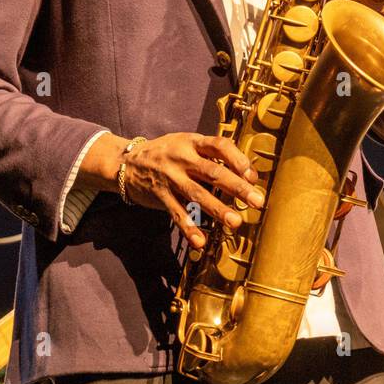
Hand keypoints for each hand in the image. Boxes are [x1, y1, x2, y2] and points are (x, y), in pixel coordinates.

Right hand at [120, 133, 263, 248]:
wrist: (127, 163)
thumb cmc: (168, 153)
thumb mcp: (188, 144)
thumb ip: (213, 156)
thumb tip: (248, 175)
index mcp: (192, 142)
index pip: (220, 146)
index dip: (238, 159)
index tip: (252, 176)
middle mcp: (182, 158)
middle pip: (213, 172)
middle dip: (237, 187)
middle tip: (257, 201)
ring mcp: (170, 178)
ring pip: (196, 194)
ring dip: (217, 209)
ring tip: (235, 222)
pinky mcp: (160, 196)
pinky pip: (177, 213)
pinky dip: (189, 228)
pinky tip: (201, 241)